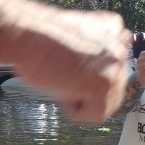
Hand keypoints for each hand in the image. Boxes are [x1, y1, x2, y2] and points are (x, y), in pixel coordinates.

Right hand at [10, 9, 129, 124]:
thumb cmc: (39, 38)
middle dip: (88, 89)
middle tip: (64, 74)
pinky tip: (63, 88)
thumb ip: (96, 51)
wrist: (25, 34)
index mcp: (114, 30)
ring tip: (63, 79)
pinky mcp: (105, 83)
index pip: (113, 68)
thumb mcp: (76, 39)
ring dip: (83, 99)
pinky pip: (97, 114)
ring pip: (107, 103)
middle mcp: (120, 47)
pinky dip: (76, 111)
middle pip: (113, 88)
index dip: (89, 75)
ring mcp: (115, 66)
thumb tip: (96, 75)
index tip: (71, 67)